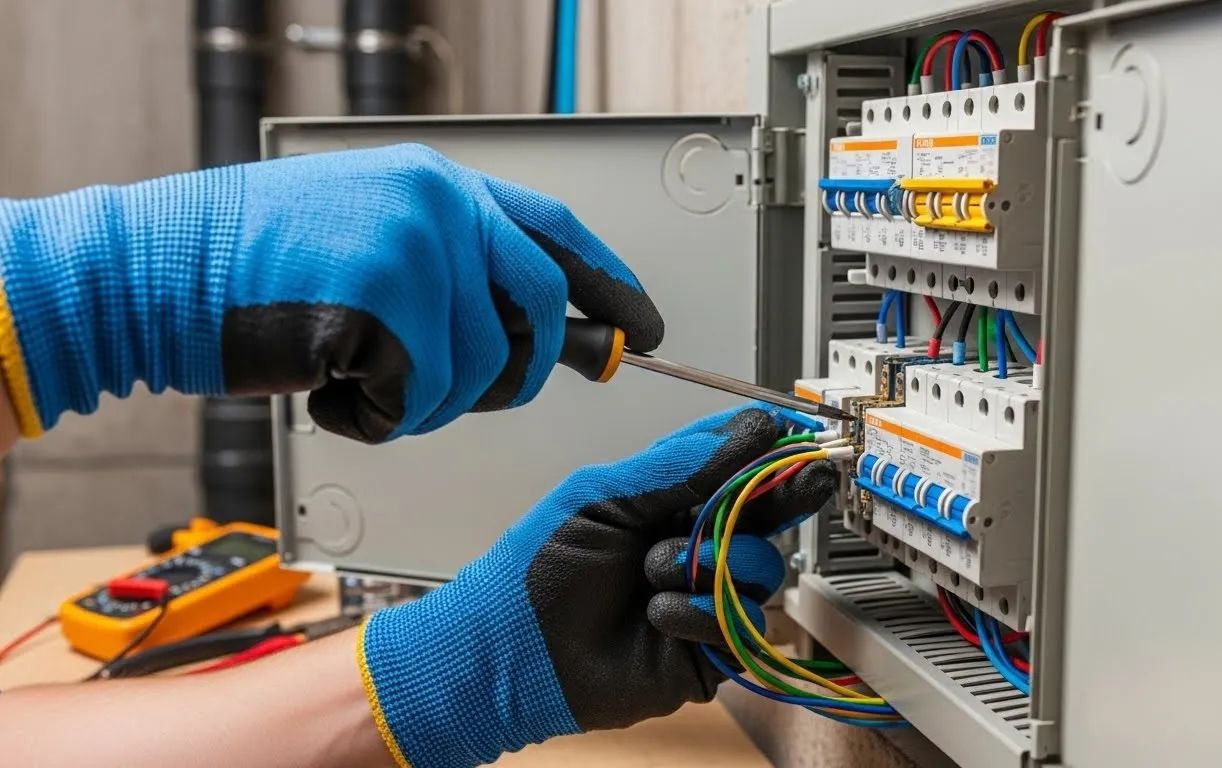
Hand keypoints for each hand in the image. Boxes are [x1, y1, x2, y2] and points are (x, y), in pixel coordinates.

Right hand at [0, 143, 661, 441]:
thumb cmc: (255, 265)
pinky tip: (333, 387)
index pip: (557, 233)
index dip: (609, 283)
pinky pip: (421, 397)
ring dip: (427, 402)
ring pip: (478, 368)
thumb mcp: (374, 240)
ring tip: (365, 381)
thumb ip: (460, 275)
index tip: (641, 324)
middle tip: (493, 393)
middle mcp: (438, 206)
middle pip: (537, 307)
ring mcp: (413, 249)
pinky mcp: (384, 304)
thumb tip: (553, 331)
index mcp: (440, 184)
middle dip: (525, 369)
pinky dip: (380, 417)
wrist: (157, 269)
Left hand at [356, 406, 837, 766]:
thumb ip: (677, 465)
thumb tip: (748, 429)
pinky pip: (741, 622)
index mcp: (668, 499)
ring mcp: (703, 596)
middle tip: (807, 477)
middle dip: (784, 493)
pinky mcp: (709, 650)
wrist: (508, 651)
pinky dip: (703, 612)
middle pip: (766, 513)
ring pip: (760, 566)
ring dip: (712, 561)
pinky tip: (658, 613)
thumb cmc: (537, 568)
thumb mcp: (602, 495)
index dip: (766, 448)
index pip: (734, 464)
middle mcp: (693, 543)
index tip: (791, 431)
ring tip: (658, 570)